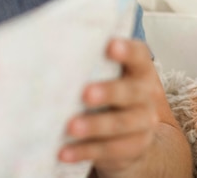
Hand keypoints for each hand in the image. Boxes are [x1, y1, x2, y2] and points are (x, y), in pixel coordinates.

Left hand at [58, 38, 163, 174]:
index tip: (110, 45)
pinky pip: (110, 150)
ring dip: (94, 126)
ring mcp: (143, 123)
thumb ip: (89, 62)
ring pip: (121, 124)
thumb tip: (50, 49)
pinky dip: (85, 151)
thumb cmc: (108, 92)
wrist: (131, 133)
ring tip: (71, 127)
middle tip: (85, 93)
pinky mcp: (133, 148)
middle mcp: (146, 95)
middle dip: (109, 92)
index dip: (127, 50)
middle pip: (131, 91)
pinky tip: (64, 152)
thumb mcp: (104, 74)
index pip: (139, 55)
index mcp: (139, 70)